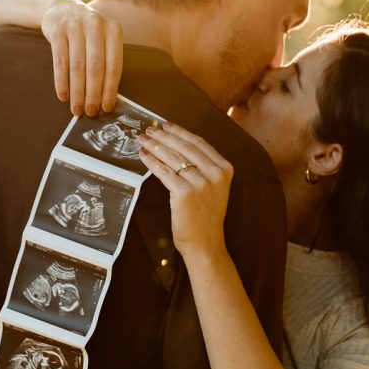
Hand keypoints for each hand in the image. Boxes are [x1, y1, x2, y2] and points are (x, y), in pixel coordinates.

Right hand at [41, 0, 122, 116]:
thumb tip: (106, 99)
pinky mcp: (57, 29)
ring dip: (77, 92)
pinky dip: (61, 81)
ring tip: (76, 109)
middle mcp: (96, 25)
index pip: (114, 66)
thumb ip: (107, 62)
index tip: (107, 108)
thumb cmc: (87, 34)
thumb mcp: (103, 40)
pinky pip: (60, 61)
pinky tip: (63, 96)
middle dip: (93, 94)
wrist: (61, 8)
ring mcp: (75, 25)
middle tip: (90, 112)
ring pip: (77, 67)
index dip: (110, 90)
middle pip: (96, 68)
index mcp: (113, 30)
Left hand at [138, 123, 233, 260]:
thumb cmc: (205, 217)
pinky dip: (152, 162)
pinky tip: (144, 156)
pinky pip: (164, 172)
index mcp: (225, 169)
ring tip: (143, 140)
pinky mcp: (184, 193)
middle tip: (149, 130)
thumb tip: (176, 146)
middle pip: (185, 147)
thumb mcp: (213, 188)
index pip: (200, 143)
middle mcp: (215, 173)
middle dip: (164, 136)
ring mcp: (201, 183)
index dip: (181, 132)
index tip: (166, 125)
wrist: (205, 243)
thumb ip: (203, 168)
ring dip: (155, 146)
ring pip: (173, 158)